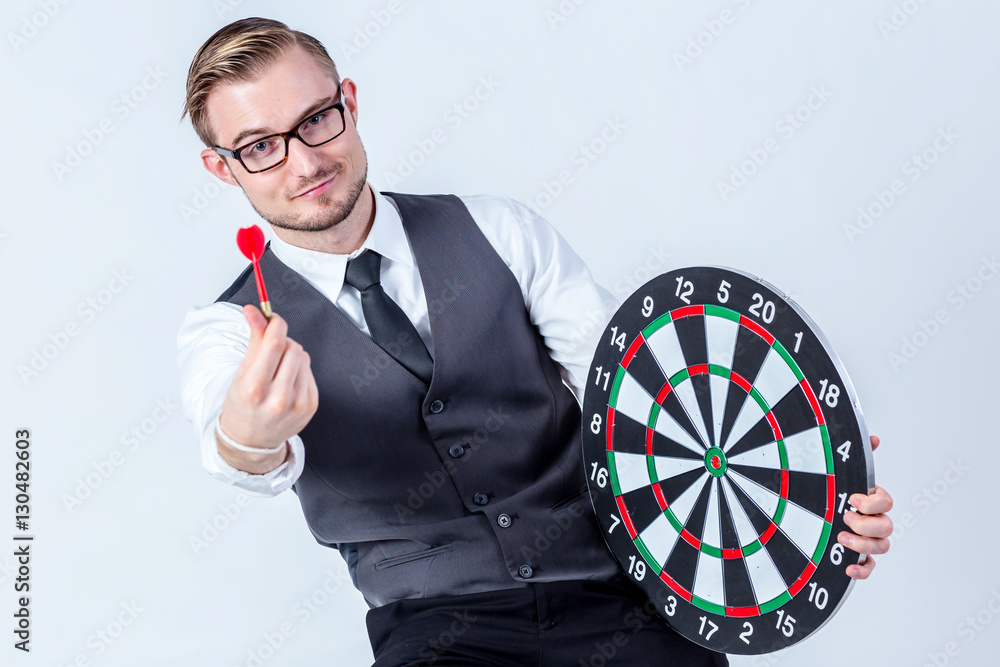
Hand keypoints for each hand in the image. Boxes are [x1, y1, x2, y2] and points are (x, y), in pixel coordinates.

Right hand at [218, 305, 318, 463]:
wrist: (251, 441)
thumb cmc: (242, 406)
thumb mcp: (240, 374)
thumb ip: (253, 340)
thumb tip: (255, 312)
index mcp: (254, 388)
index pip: (274, 343)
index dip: (276, 324)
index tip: (272, 319)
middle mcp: (277, 398)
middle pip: (292, 347)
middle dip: (282, 341)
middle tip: (272, 349)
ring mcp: (297, 404)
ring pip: (303, 357)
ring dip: (292, 355)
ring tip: (278, 369)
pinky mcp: (311, 406)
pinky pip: (310, 372)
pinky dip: (300, 370)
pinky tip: (287, 381)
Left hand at [837, 435, 892, 579]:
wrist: (804, 510)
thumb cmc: (828, 490)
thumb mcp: (838, 472)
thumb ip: (856, 456)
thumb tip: (873, 438)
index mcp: (871, 500)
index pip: (886, 502)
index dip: (873, 502)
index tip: (853, 499)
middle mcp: (873, 521)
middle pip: (886, 527)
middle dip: (867, 524)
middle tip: (845, 518)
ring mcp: (867, 540)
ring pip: (881, 547)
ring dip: (863, 545)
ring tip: (841, 539)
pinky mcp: (858, 557)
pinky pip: (869, 567)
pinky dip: (862, 570)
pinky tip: (847, 568)